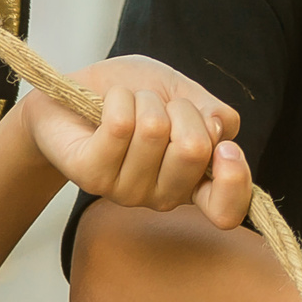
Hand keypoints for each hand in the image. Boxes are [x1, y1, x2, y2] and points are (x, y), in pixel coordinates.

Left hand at [22, 54, 251, 227]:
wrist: (67, 95)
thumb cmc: (127, 96)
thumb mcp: (179, 91)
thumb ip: (212, 112)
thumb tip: (221, 130)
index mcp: (191, 181)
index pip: (226, 210)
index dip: (235, 180)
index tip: (225, 149)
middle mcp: (162, 195)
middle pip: (193, 150)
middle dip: (179, 108)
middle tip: (157, 105)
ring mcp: (126, 190)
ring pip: (155, 130)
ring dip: (142, 99)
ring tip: (126, 104)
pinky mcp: (92, 175)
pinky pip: (121, 126)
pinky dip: (118, 99)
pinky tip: (105, 104)